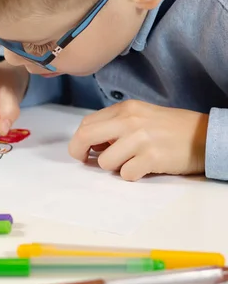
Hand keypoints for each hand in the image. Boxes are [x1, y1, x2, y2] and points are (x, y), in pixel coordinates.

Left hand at [69, 100, 208, 180]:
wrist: (204, 136)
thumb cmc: (171, 129)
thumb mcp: (141, 116)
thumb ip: (116, 126)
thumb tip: (92, 146)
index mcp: (126, 109)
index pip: (87, 123)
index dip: (80, 140)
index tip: (85, 150)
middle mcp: (130, 120)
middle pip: (86, 136)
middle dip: (79, 152)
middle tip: (86, 161)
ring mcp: (140, 139)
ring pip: (104, 161)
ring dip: (114, 167)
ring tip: (131, 162)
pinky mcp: (151, 158)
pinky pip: (125, 174)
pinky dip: (131, 175)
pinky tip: (143, 168)